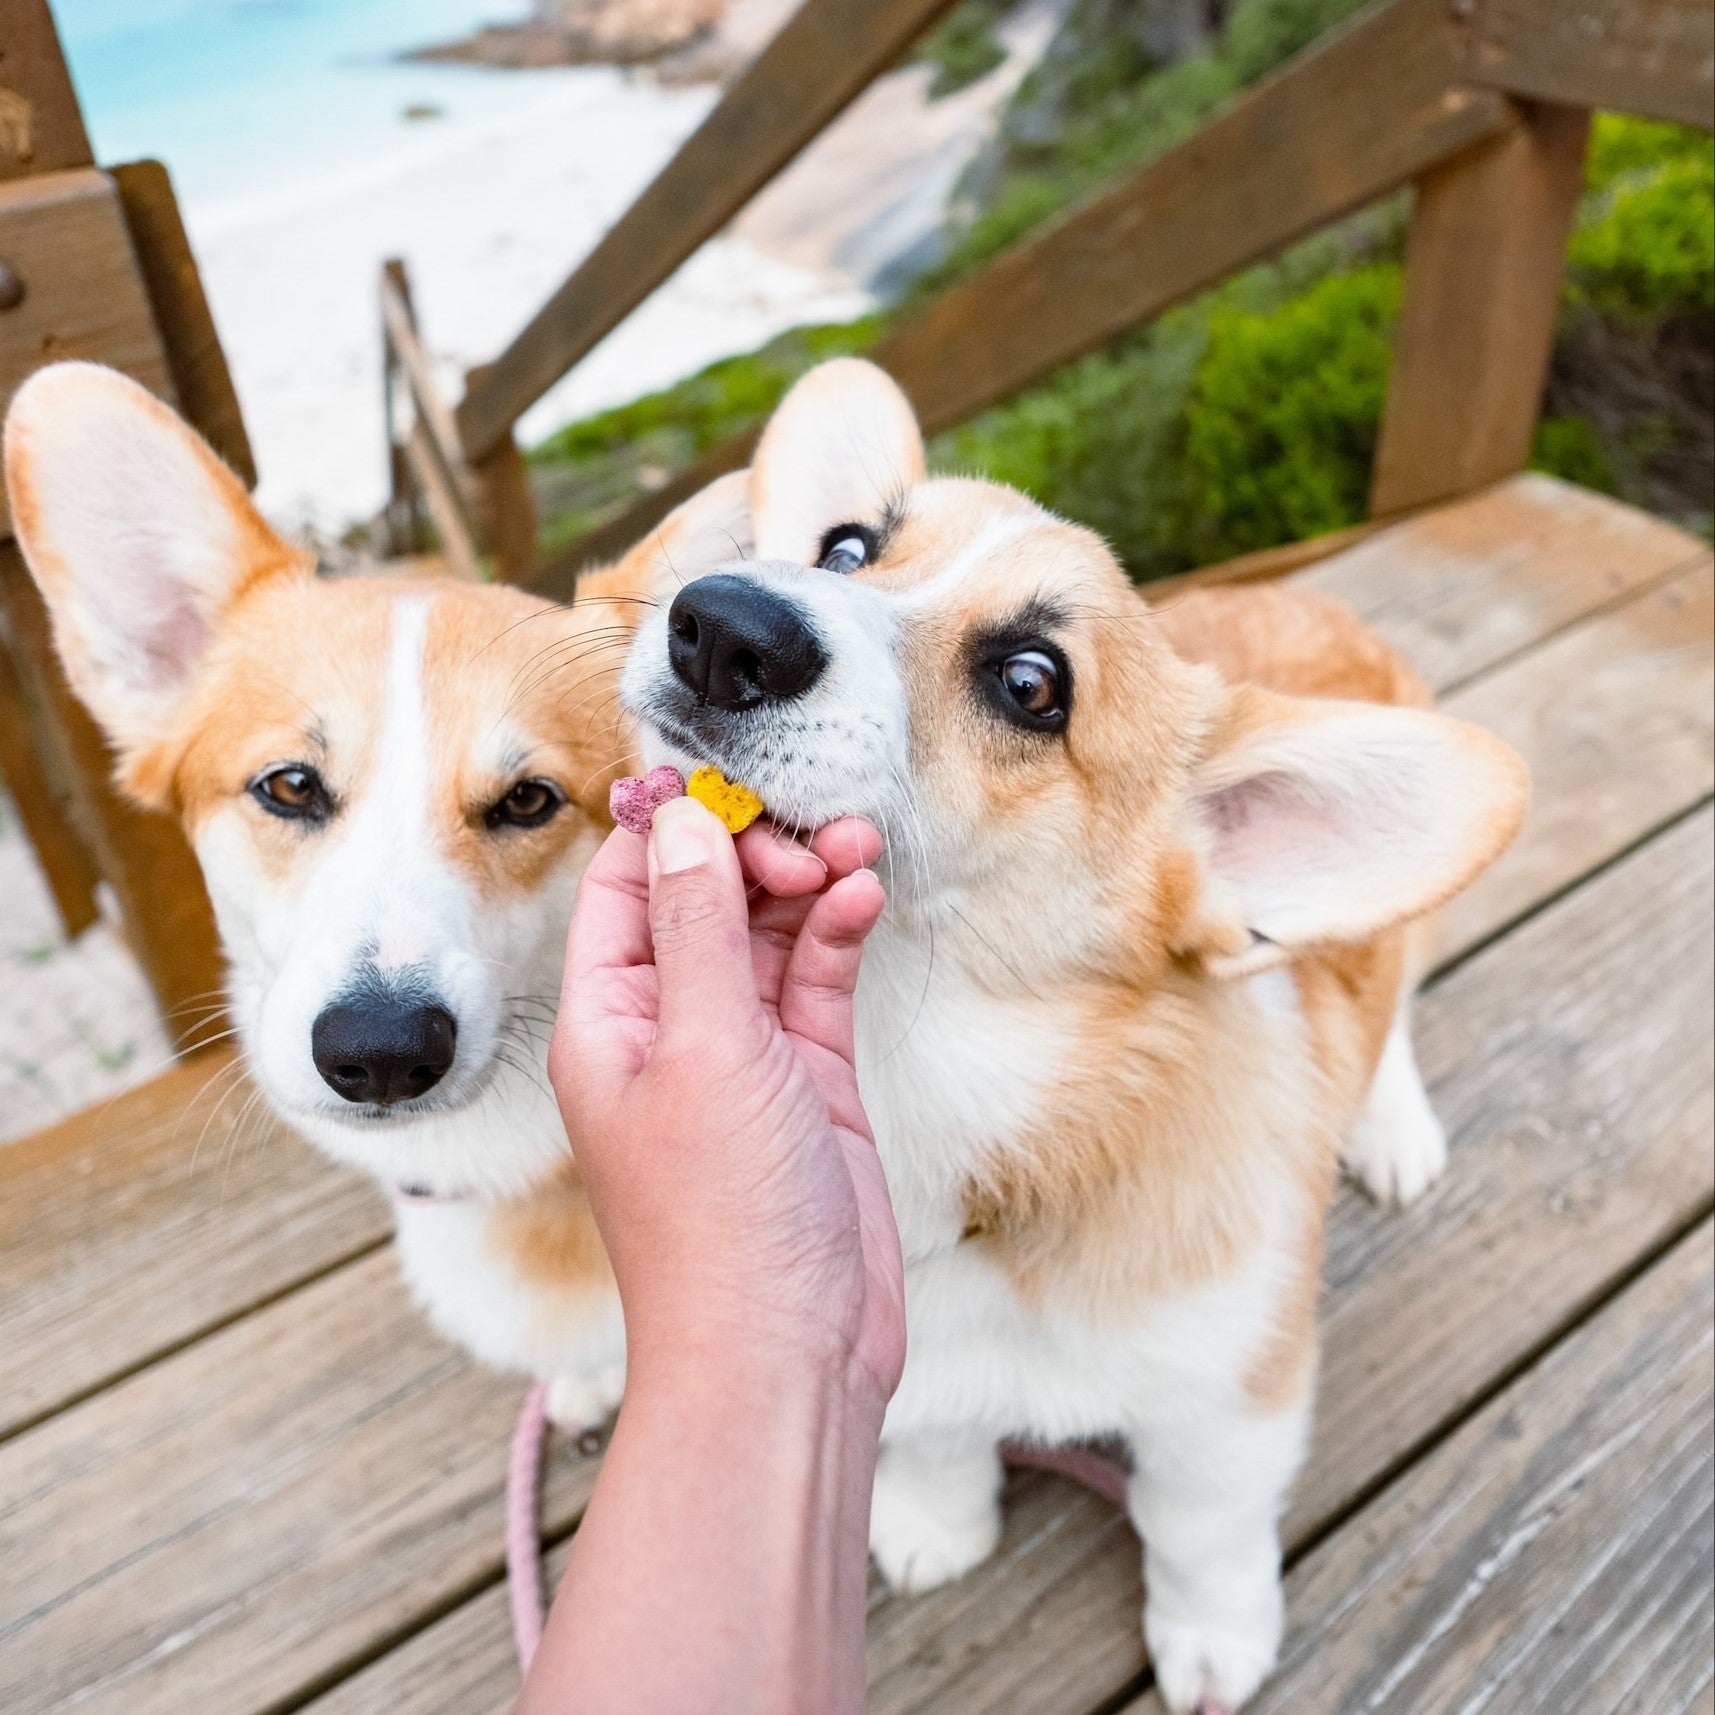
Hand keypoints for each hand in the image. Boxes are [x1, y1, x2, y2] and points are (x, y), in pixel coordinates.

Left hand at [549, 798, 903, 1412]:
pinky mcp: (805, 1078)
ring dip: (805, 884)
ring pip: (764, 932)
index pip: (623, 884)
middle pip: (700, 898)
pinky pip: (813, 979)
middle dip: (754, 850)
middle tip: (808, 835)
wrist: (785, 1354)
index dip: (671, 823)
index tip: (731, 778)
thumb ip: (697, 926)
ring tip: (853, 850)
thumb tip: (681, 818)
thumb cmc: (719, 1222)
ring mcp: (738, 1052)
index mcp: (606, 1017)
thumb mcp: (704, 1049)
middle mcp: (665, 1025)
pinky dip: (835, 935)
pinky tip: (861, 903)